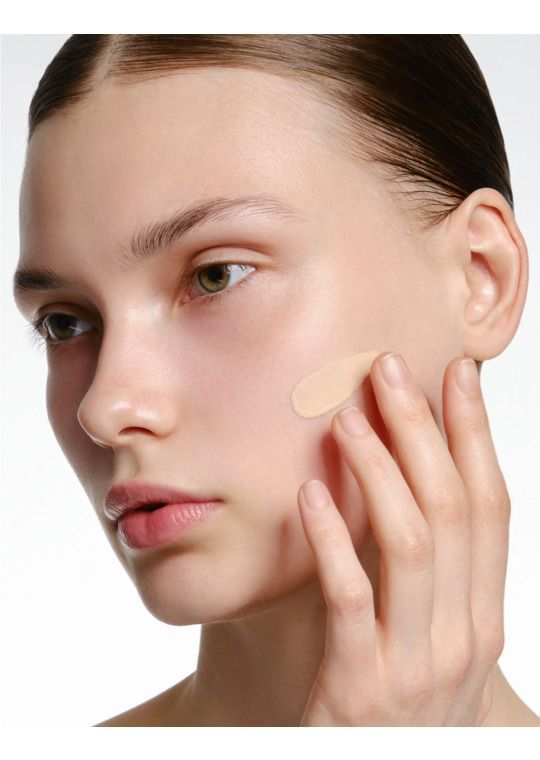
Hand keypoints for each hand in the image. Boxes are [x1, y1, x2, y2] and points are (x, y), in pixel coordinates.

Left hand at [297, 352, 509, 725]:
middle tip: (388, 370)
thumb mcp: (428, 630)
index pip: (492, 506)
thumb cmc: (390, 690)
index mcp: (483, 613)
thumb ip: (428, 566)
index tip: (455, 373)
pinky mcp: (358, 692)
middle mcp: (463, 637)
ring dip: (380, 470)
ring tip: (346, 417)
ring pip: (412, 544)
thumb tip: (412, 472)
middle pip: (453, 509)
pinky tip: (310, 494)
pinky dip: (334, 541)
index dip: (475, 434)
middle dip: (423, 430)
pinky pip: (350, 602)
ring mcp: (416, 668)